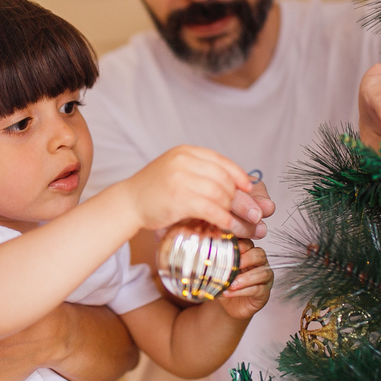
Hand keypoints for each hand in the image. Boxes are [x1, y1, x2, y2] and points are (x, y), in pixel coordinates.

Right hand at [121, 145, 266, 233]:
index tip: (249, 189)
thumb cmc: (152, 191)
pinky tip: (230, 227)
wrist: (127, 202)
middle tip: (254, 213)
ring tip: (244, 224)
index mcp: (185, 152)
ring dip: (236, 212)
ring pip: (220, 195)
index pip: (221, 161)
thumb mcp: (175, 171)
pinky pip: (212, 209)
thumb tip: (234, 185)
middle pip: (224, 179)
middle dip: (242, 198)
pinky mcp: (179, 199)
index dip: (239, 176)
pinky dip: (225, 220)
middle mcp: (184, 162)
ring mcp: (181, 179)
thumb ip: (199, 172)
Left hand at [217, 241, 272, 319]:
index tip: (230, 249)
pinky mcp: (264, 293)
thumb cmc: (225, 285)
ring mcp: (264, 279)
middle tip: (235, 265)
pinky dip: (243, 291)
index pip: (248, 243)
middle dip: (247, 259)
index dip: (241, 245)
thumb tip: (207, 260)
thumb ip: (217, 265)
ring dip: (245, 278)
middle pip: (260, 254)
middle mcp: (259, 264)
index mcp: (248, 254)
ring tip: (231, 284)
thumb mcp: (219, 273)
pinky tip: (230, 293)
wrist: (229, 305)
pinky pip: (258, 290)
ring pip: (263, 273)